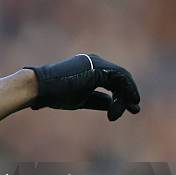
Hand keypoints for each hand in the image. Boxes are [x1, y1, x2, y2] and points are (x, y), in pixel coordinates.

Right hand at [25, 53, 140, 120]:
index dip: (121, 95)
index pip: (112, 81)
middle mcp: (95, 62)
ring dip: (125, 97)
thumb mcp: (81, 100)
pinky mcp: (97, 68)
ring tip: (123, 112)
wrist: (40, 88)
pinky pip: (119, 79)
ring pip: (121, 79)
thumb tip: (113, 104)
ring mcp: (96, 63)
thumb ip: (98, 100)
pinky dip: (125, 92)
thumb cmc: (55, 95)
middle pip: (119, 79)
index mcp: (89, 68)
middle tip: (135, 110)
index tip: (127, 110)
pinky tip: (124, 104)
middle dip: (128, 95)